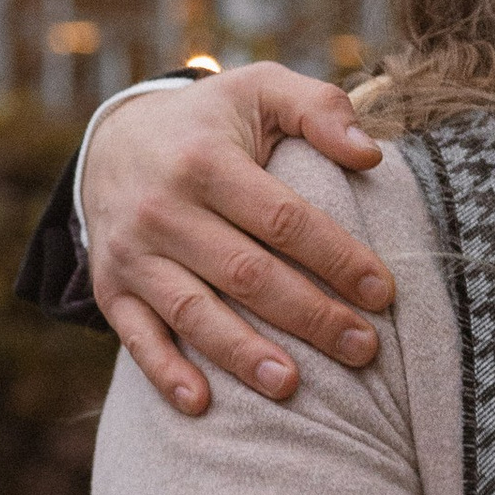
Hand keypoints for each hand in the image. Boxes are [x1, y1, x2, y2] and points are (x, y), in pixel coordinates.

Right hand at [80, 63, 394, 418]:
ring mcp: (132, 252)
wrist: (114, 140)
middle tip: (363, 350)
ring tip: (292, 386)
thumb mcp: (261, 90)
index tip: (384, 293)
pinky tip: (203, 404)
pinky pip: (136, 336)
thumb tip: (370, 153)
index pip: (283, 219)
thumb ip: (320, 108)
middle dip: (309, 316)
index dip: (337, 258)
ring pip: (193, 311)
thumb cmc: (212, 121)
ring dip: (243, 353)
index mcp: (206, 160)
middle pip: (247, 273)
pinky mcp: (111, 287)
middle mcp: (163, 208)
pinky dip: (165, 372)